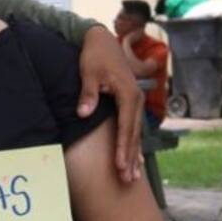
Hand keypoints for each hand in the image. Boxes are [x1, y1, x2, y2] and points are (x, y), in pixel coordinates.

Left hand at [78, 27, 142, 183]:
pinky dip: (134, 145)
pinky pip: (134, 128)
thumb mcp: (88, 72)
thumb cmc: (94, 57)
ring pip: (136, 134)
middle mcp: (137, 100)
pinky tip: (136, 161)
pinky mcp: (131, 103)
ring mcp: (136, 102)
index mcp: (128, 94)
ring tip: (133, 176)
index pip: (125, 127)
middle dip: (130, 158)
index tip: (118, 165)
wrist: (102, 41)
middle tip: (127, 179)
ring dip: (134, 155)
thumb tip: (83, 114)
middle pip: (134, 134)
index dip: (122, 148)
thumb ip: (88, 94)